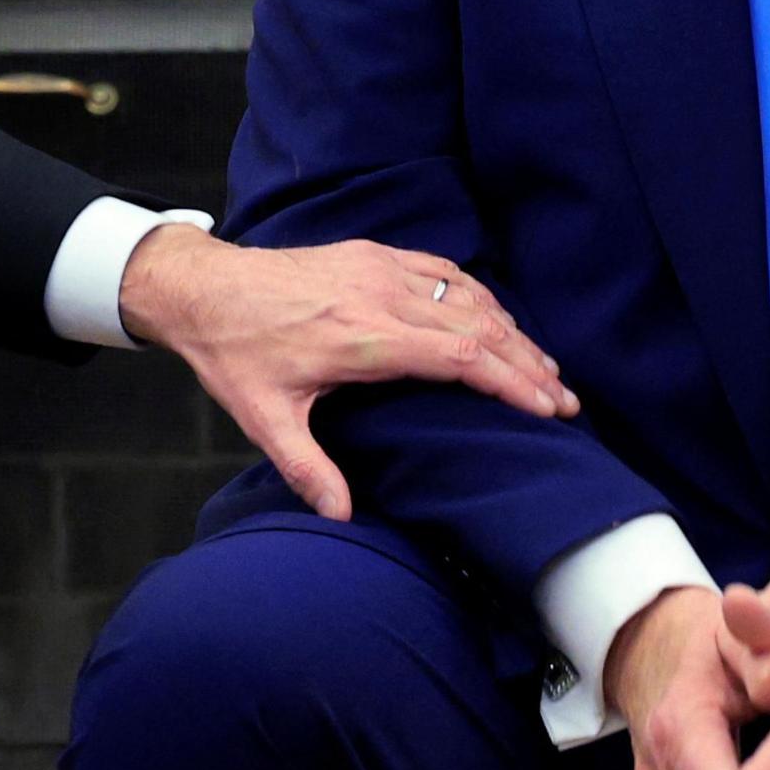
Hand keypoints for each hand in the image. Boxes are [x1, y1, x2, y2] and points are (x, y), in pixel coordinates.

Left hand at [117, 226, 571, 518]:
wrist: (203, 288)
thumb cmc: (233, 353)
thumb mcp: (263, 418)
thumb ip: (306, 467)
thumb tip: (341, 516)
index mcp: (363, 336)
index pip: (460, 355)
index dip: (510, 381)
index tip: (546, 407)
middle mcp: (380, 295)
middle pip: (478, 326)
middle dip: (528, 364)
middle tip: (565, 400)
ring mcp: (380, 268)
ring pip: (467, 296)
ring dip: (512, 331)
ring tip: (545, 368)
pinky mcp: (373, 254)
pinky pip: (443, 269)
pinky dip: (479, 296)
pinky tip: (499, 320)